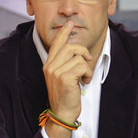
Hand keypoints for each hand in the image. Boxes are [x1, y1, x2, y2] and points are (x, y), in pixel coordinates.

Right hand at [42, 21, 92, 137]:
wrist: (62, 113)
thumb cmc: (65, 96)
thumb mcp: (63, 77)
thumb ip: (66, 64)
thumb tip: (78, 52)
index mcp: (49, 64)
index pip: (56, 43)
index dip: (64, 32)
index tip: (70, 23)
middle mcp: (50, 66)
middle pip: (70, 46)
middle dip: (83, 51)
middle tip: (88, 59)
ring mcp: (56, 71)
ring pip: (78, 57)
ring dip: (87, 67)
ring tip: (84, 77)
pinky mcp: (64, 78)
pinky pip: (82, 66)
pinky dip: (88, 73)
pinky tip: (84, 82)